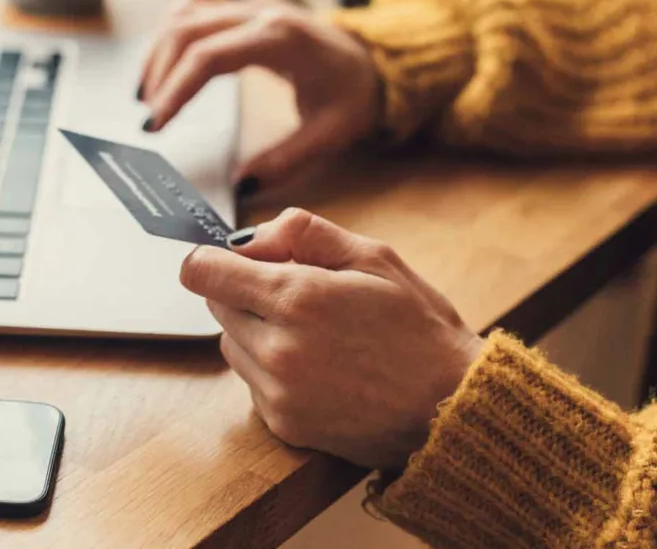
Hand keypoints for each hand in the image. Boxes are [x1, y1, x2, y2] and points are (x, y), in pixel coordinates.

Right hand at [138, 0, 380, 193]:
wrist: (375, 60)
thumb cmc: (353, 93)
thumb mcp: (329, 133)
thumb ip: (285, 160)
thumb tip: (240, 185)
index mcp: (280, 38)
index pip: (209, 56)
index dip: (176, 89)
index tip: (155, 124)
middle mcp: (261, 12)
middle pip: (188, 31)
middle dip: (160, 74)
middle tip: (148, 118)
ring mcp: (251, 4)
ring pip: (186, 14)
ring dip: (160, 51)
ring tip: (148, 94)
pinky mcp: (245, 6)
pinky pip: (197, 4)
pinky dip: (174, 28)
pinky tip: (165, 58)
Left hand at [180, 208, 483, 470]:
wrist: (452, 407)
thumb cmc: (418, 325)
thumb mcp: (372, 256)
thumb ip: (303, 232)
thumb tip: (249, 238)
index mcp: (296, 298)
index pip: (204, 273)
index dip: (212, 258)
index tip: (233, 258)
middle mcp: (277, 349)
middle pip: (217, 305)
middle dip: (245, 290)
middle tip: (299, 291)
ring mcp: (278, 393)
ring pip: (231, 343)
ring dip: (255, 329)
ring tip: (313, 330)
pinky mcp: (284, 426)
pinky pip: (252, 382)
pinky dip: (271, 368)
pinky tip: (319, 365)